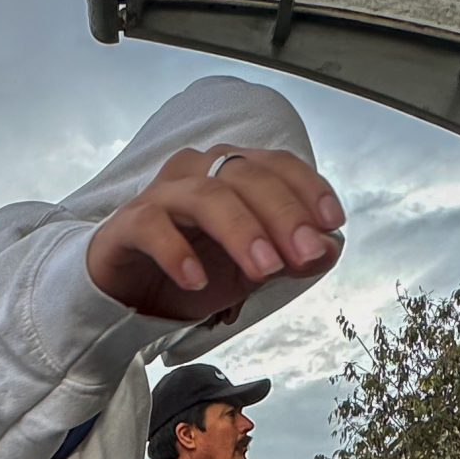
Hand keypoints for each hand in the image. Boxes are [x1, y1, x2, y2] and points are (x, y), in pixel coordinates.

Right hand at [85, 147, 344, 323]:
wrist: (128, 293)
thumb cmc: (193, 268)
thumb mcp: (251, 271)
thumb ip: (290, 258)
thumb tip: (330, 249)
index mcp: (231, 173)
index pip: (276, 165)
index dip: (307, 188)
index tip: (332, 222)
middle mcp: (198, 172)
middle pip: (247, 178)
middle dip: (282, 216)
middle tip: (304, 255)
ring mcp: (162, 195)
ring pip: (207, 197)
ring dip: (241, 232)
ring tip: (264, 271)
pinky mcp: (128, 223)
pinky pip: (154, 227)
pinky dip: (178, 253)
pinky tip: (196, 282)